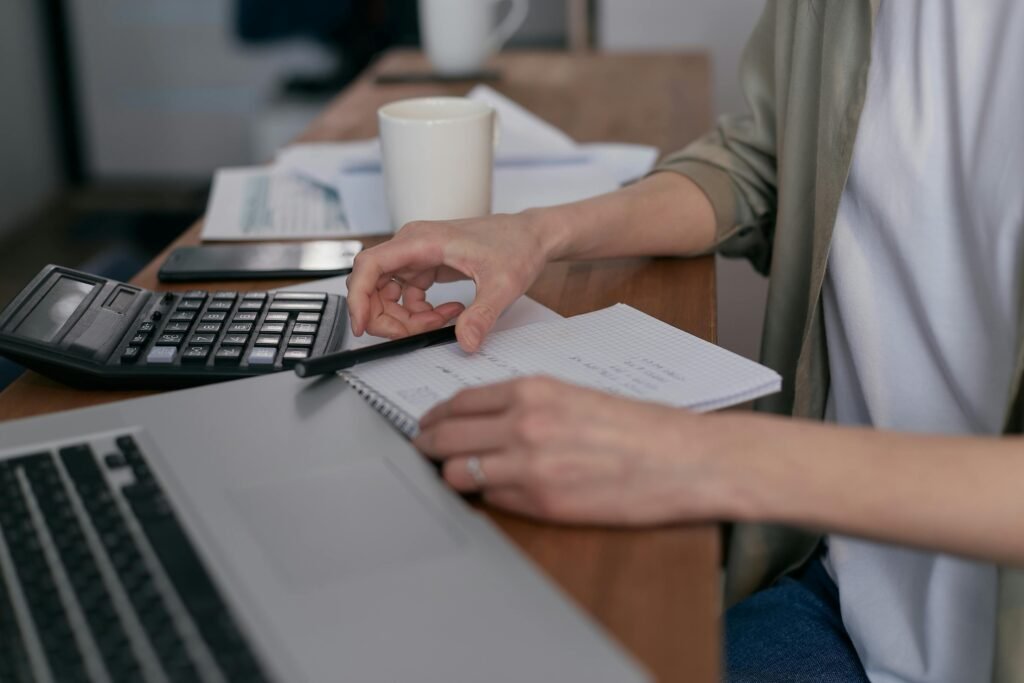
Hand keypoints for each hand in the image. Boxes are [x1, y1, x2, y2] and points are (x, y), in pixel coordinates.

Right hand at [346, 212, 554, 350]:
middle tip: (412, 335)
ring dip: (405, 318)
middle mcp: (413, 245)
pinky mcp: (426, 266)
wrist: (532, 236)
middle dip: (386, 317)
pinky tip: (448, 314)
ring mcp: (418, 256)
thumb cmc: (517, 246)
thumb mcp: (503, 285)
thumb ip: (482, 315)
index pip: (370, 265)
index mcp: (421, 240)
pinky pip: (407, 295)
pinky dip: (420, 313)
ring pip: (388, 293)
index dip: (358, 297)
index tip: (362, 326)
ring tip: (441, 323)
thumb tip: (465, 342)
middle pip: (373, 284)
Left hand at [413, 376, 725, 524]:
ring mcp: (530, 467)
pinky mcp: (543, 504)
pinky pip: (494, 501)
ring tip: (453, 476)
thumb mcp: (576, 396)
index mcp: (533, 391)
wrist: (683, 459)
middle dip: (428, 446)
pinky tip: (495, 492)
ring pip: (458, 473)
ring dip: (452, 476)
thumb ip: (528, 405)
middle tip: (423, 451)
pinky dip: (488, 497)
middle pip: (446, 436)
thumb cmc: (639, 427)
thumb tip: (487, 420)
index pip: (459, 403)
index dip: (435, 417)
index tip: (428, 424)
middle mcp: (524, 424)